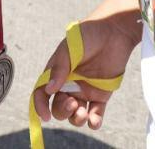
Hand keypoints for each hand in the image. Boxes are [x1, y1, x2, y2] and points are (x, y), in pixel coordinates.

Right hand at [33, 15, 140, 130]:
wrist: (114, 31)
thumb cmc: (88, 35)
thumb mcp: (69, 48)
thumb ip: (59, 68)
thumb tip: (49, 90)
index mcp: (57, 73)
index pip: (42, 93)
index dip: (40, 106)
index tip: (44, 116)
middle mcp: (69, 84)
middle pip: (59, 107)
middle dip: (62, 111)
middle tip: (73, 103)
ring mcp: (85, 91)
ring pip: (75, 114)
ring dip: (76, 119)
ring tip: (83, 113)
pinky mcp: (101, 95)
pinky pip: (96, 114)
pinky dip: (94, 122)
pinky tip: (94, 121)